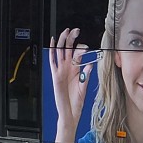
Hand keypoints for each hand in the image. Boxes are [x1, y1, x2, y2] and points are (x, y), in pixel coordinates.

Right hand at [49, 27, 91, 142]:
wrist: (69, 112)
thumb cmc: (77, 101)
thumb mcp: (84, 87)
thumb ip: (86, 76)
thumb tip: (90, 65)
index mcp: (75, 70)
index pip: (77, 54)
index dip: (81, 48)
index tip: (86, 44)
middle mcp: (68, 68)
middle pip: (68, 50)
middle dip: (71, 39)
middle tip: (76, 30)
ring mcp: (61, 71)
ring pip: (60, 52)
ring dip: (62, 42)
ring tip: (66, 32)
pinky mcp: (55, 75)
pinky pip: (52, 61)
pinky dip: (51, 51)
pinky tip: (52, 42)